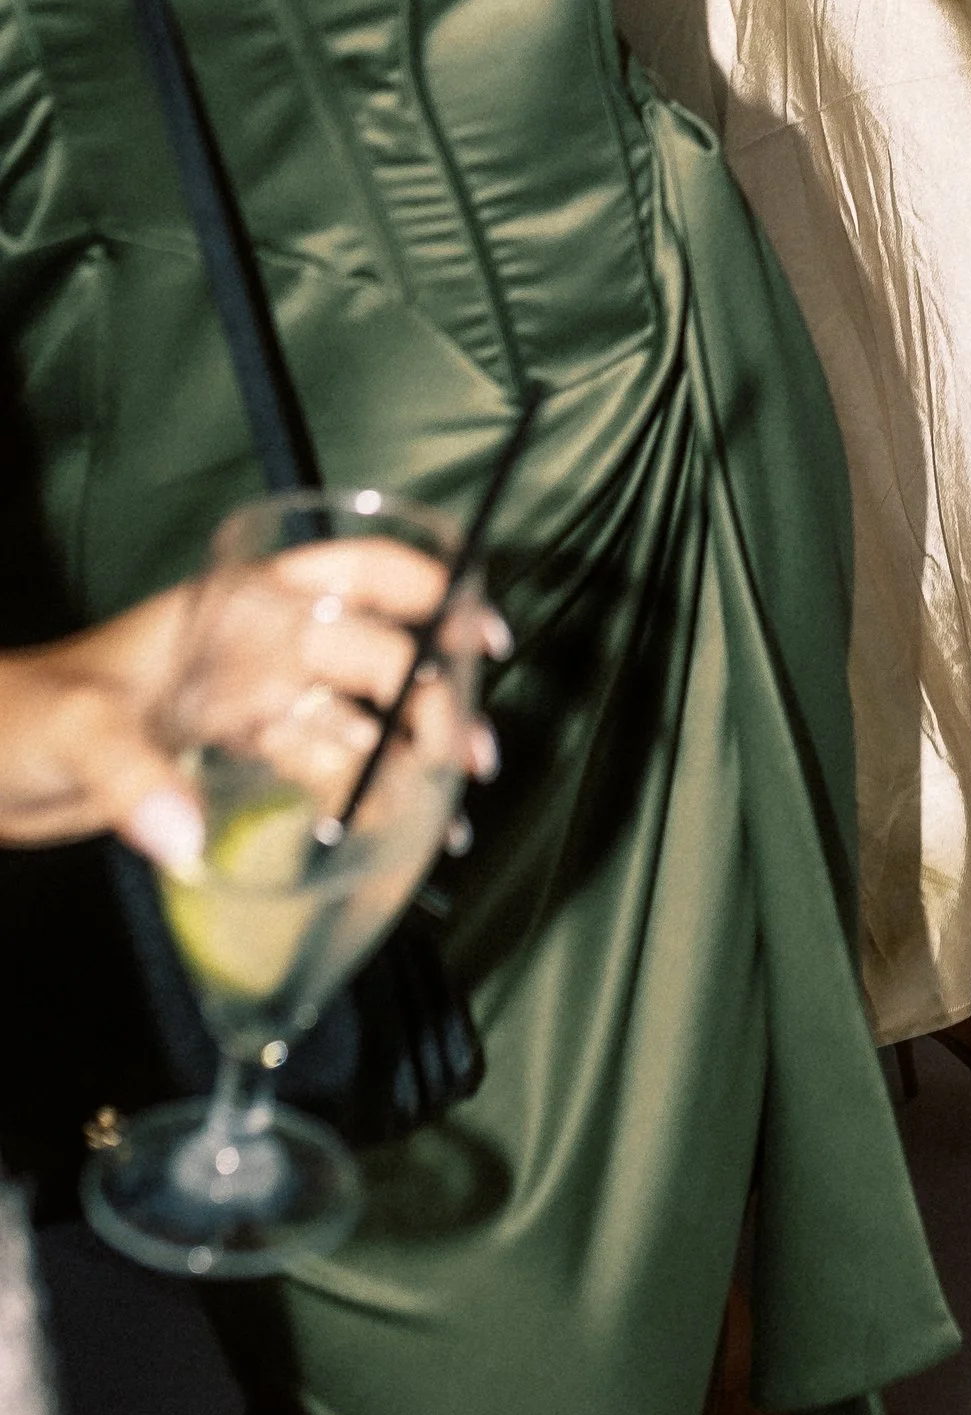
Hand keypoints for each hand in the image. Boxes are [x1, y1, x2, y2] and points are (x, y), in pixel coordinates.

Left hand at [0, 542, 500, 865]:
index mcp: (238, 610)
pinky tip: (391, 833)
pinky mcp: (242, 757)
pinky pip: (325, 769)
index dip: (429, 592)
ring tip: (447, 815)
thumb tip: (186, 841)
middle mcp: (261, 649)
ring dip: (411, 761)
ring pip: (361, 720)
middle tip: (465, 763)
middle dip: (436, 701)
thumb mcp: (76, 730)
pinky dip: (364, 798)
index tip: (480, 640)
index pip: (357, 573)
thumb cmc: (18, 715)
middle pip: (378, 657)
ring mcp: (255, 703)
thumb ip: (131, 779)